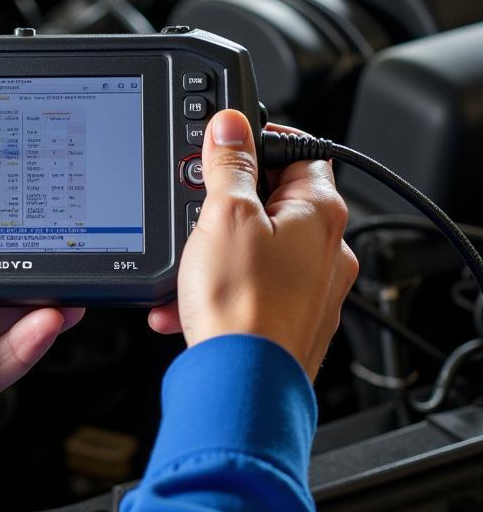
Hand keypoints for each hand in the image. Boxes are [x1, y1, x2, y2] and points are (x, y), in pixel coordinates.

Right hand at [148, 110, 357, 379]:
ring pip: (255, 247)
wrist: (242, 386)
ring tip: (187, 264)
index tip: (225, 144)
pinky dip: (218, 286)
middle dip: (224, 203)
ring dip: (214, 249)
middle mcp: (326, 249)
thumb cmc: (243, 307)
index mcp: (320, 212)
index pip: (300, 149)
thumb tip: (232, 125)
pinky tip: (186, 301)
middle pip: (273, 199)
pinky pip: (250, 287)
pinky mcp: (289, 320)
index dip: (259, 140)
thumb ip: (229, 165)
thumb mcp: (224, 216)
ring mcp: (311, 288)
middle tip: (194, 208)